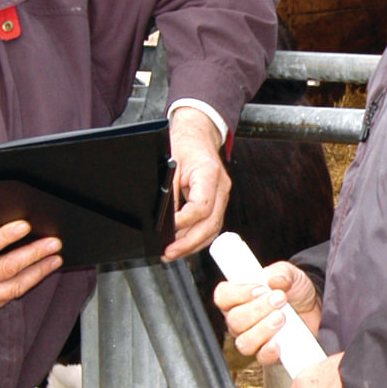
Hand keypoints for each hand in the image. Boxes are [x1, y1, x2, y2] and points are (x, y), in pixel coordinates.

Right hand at [0, 222, 60, 321]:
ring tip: (55, 259)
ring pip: (14, 286)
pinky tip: (36, 275)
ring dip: (38, 272)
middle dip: (34, 254)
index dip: (7, 236)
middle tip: (54, 243)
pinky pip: (6, 298)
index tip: (25, 226)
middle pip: (8, 267)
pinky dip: (23, 285)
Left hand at [164, 108, 229, 259]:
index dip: (183, 223)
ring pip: (213, 229)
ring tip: (173, 253)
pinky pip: (211, 224)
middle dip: (189, 243)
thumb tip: (163, 220)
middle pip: (210, 224)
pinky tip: (184, 244)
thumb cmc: (184, 144)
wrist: (198, 134)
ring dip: (193, 244)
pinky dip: (198, 237)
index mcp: (210, 174)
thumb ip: (169, 192)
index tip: (167, 232)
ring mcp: (223, 195)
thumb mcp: (170, 163)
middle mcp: (221, 187)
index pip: (201, 207)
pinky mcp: (219, 201)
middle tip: (169, 252)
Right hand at [215, 262, 321, 363]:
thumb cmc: (295, 291)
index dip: (238, 293)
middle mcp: (241, 320)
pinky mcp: (268, 353)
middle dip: (258, 309)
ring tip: (282, 316)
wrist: (316, 307)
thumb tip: (275, 278)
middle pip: (234, 320)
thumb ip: (281, 272)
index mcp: (239, 297)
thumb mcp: (290, 274)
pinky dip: (269, 350)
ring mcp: (253, 339)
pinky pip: (261, 358)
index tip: (260, 288)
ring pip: (244, 342)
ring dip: (263, 329)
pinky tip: (280, 341)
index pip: (223, 296)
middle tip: (279, 299)